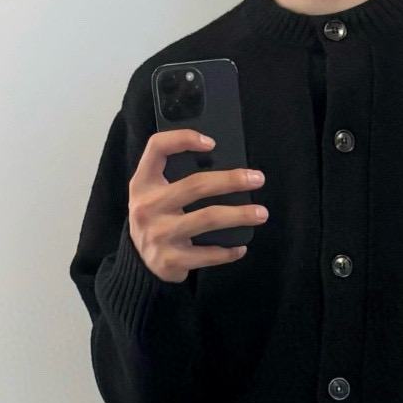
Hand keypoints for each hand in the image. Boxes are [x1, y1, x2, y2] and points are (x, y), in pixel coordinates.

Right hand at [129, 129, 268, 281]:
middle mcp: (148, 206)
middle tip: (257, 179)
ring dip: (239, 215)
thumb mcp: (153, 194)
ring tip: (261, 213)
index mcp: (143, 183)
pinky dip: (228, 251)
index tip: (212, 143)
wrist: (141, 264)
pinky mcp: (170, 260)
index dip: (183, 138)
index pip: (157, 147)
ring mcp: (159, 235)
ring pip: (208, 218)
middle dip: (231, 180)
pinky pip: (208, 254)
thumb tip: (223, 168)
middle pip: (195, 185)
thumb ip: (174, 178)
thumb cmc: (156, 220)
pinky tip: (241, 247)